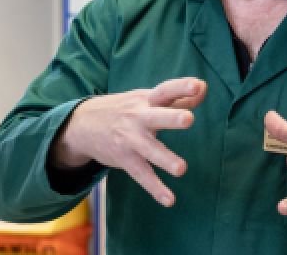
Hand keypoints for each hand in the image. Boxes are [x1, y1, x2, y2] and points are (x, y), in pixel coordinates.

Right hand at [53, 77, 206, 205]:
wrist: (82, 125)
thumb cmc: (125, 109)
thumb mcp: (147, 99)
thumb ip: (177, 97)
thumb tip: (204, 88)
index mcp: (147, 100)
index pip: (166, 90)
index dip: (181, 87)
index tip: (198, 86)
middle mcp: (138, 118)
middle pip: (156, 117)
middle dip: (171, 118)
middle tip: (189, 119)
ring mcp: (131, 139)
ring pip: (149, 150)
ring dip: (165, 159)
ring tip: (181, 169)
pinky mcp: (125, 159)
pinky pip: (142, 175)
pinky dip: (155, 189)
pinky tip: (169, 200)